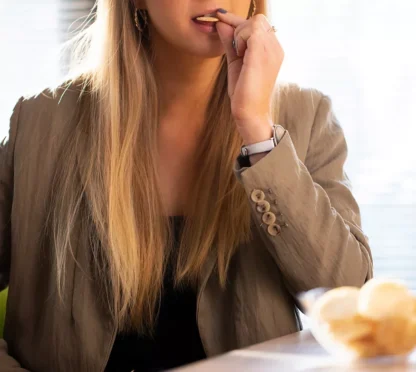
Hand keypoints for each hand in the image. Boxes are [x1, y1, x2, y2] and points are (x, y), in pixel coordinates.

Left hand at [216, 10, 283, 142]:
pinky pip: (251, 29)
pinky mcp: (263, 53)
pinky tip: (240, 55)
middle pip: (258, 19)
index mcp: (272, 50)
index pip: (258, 24)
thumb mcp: (235, 62)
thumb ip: (230, 42)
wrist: (250, 113)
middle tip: (234, 48)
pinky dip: (240, 38)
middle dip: (240, 27)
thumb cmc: (244, 93)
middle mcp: (276, 47)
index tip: (222, 22)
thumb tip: (221, 23)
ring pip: (254, 22)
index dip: (239, 23)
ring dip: (240, 34)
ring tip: (239, 54)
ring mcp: (272, 50)